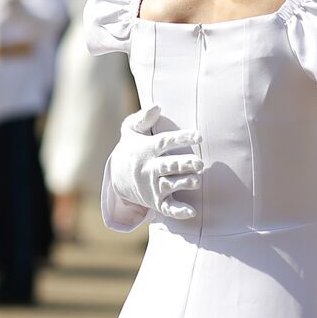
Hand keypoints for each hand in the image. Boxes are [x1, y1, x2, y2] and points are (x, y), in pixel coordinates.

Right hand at [108, 105, 203, 219]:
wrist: (117, 178)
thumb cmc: (132, 148)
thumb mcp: (130, 130)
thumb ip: (143, 118)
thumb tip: (156, 106)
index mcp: (147, 149)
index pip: (165, 142)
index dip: (182, 138)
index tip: (199, 135)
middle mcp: (150, 169)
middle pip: (169, 166)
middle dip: (184, 165)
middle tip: (199, 163)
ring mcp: (153, 186)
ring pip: (170, 185)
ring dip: (184, 183)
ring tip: (196, 180)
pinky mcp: (157, 202)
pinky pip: (168, 208)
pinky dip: (179, 212)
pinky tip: (191, 212)